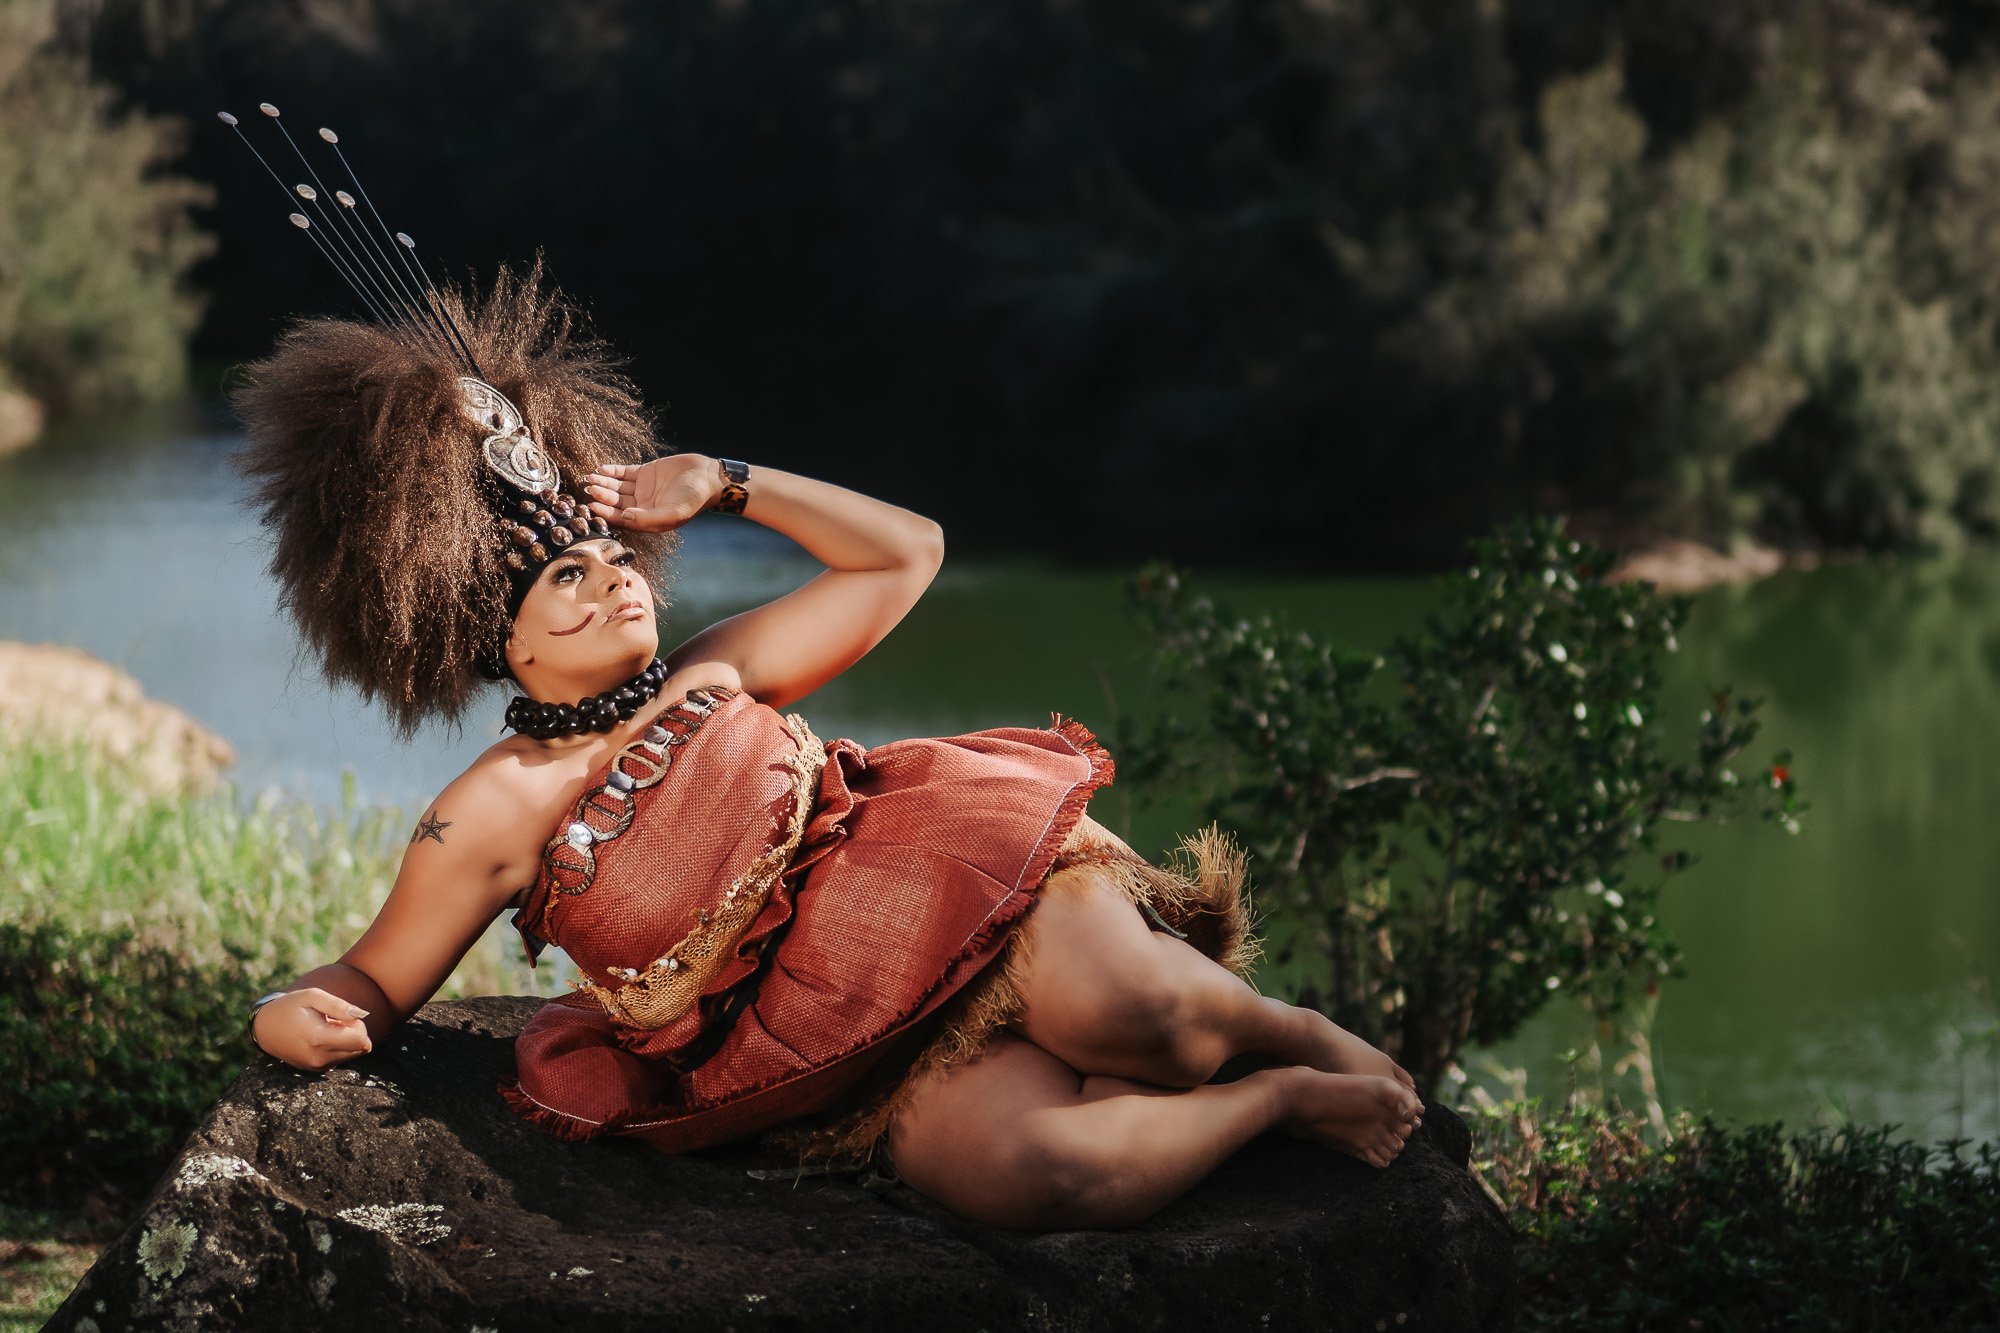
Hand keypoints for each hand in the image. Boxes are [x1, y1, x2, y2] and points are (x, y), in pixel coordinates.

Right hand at [251, 988, 372, 1070]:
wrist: (264, 1028)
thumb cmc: (289, 1007)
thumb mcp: (312, 996)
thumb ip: (339, 1005)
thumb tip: (363, 1014)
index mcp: (319, 1039)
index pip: (361, 1041)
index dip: (359, 1026)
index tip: (343, 1016)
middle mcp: (319, 1058)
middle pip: (360, 1048)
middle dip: (355, 1032)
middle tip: (334, 1020)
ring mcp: (317, 1066)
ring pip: (353, 1054)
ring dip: (346, 1040)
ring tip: (325, 1027)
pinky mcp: (316, 1070)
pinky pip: (341, 1058)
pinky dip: (338, 1047)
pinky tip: (320, 1037)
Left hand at [582, 456, 720, 531]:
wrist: (708, 477)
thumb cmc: (694, 498)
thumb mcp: (673, 512)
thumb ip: (648, 518)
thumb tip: (625, 518)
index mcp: (648, 519)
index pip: (622, 518)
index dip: (606, 513)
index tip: (593, 506)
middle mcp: (643, 505)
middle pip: (616, 503)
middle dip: (602, 496)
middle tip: (590, 488)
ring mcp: (643, 489)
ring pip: (617, 488)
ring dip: (604, 483)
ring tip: (591, 477)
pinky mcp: (645, 473)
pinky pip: (624, 473)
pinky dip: (612, 471)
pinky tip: (602, 469)